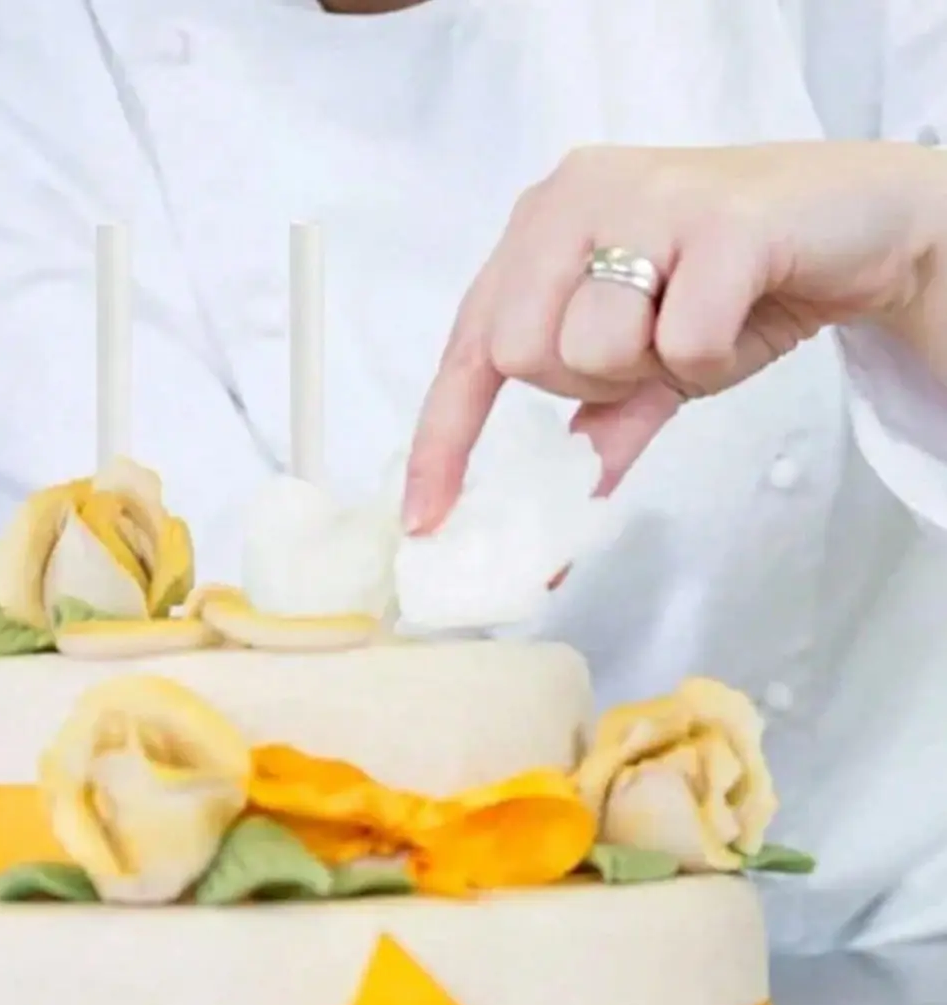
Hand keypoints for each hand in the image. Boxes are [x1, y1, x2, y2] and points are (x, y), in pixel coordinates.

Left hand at [403, 141, 946, 531]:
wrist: (856, 223)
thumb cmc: (732, 283)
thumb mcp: (646, 360)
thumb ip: (594, 424)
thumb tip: (550, 527)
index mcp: (539, 228)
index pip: (467, 348)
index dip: (444, 440)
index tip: (428, 519)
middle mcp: (574, 197)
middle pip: (520, 354)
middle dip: (586, 384)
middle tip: (649, 352)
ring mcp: (643, 195)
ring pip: (590, 349)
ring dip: (652, 368)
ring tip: (699, 325)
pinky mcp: (720, 218)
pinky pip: (680, 343)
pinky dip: (712, 359)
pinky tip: (741, 314)